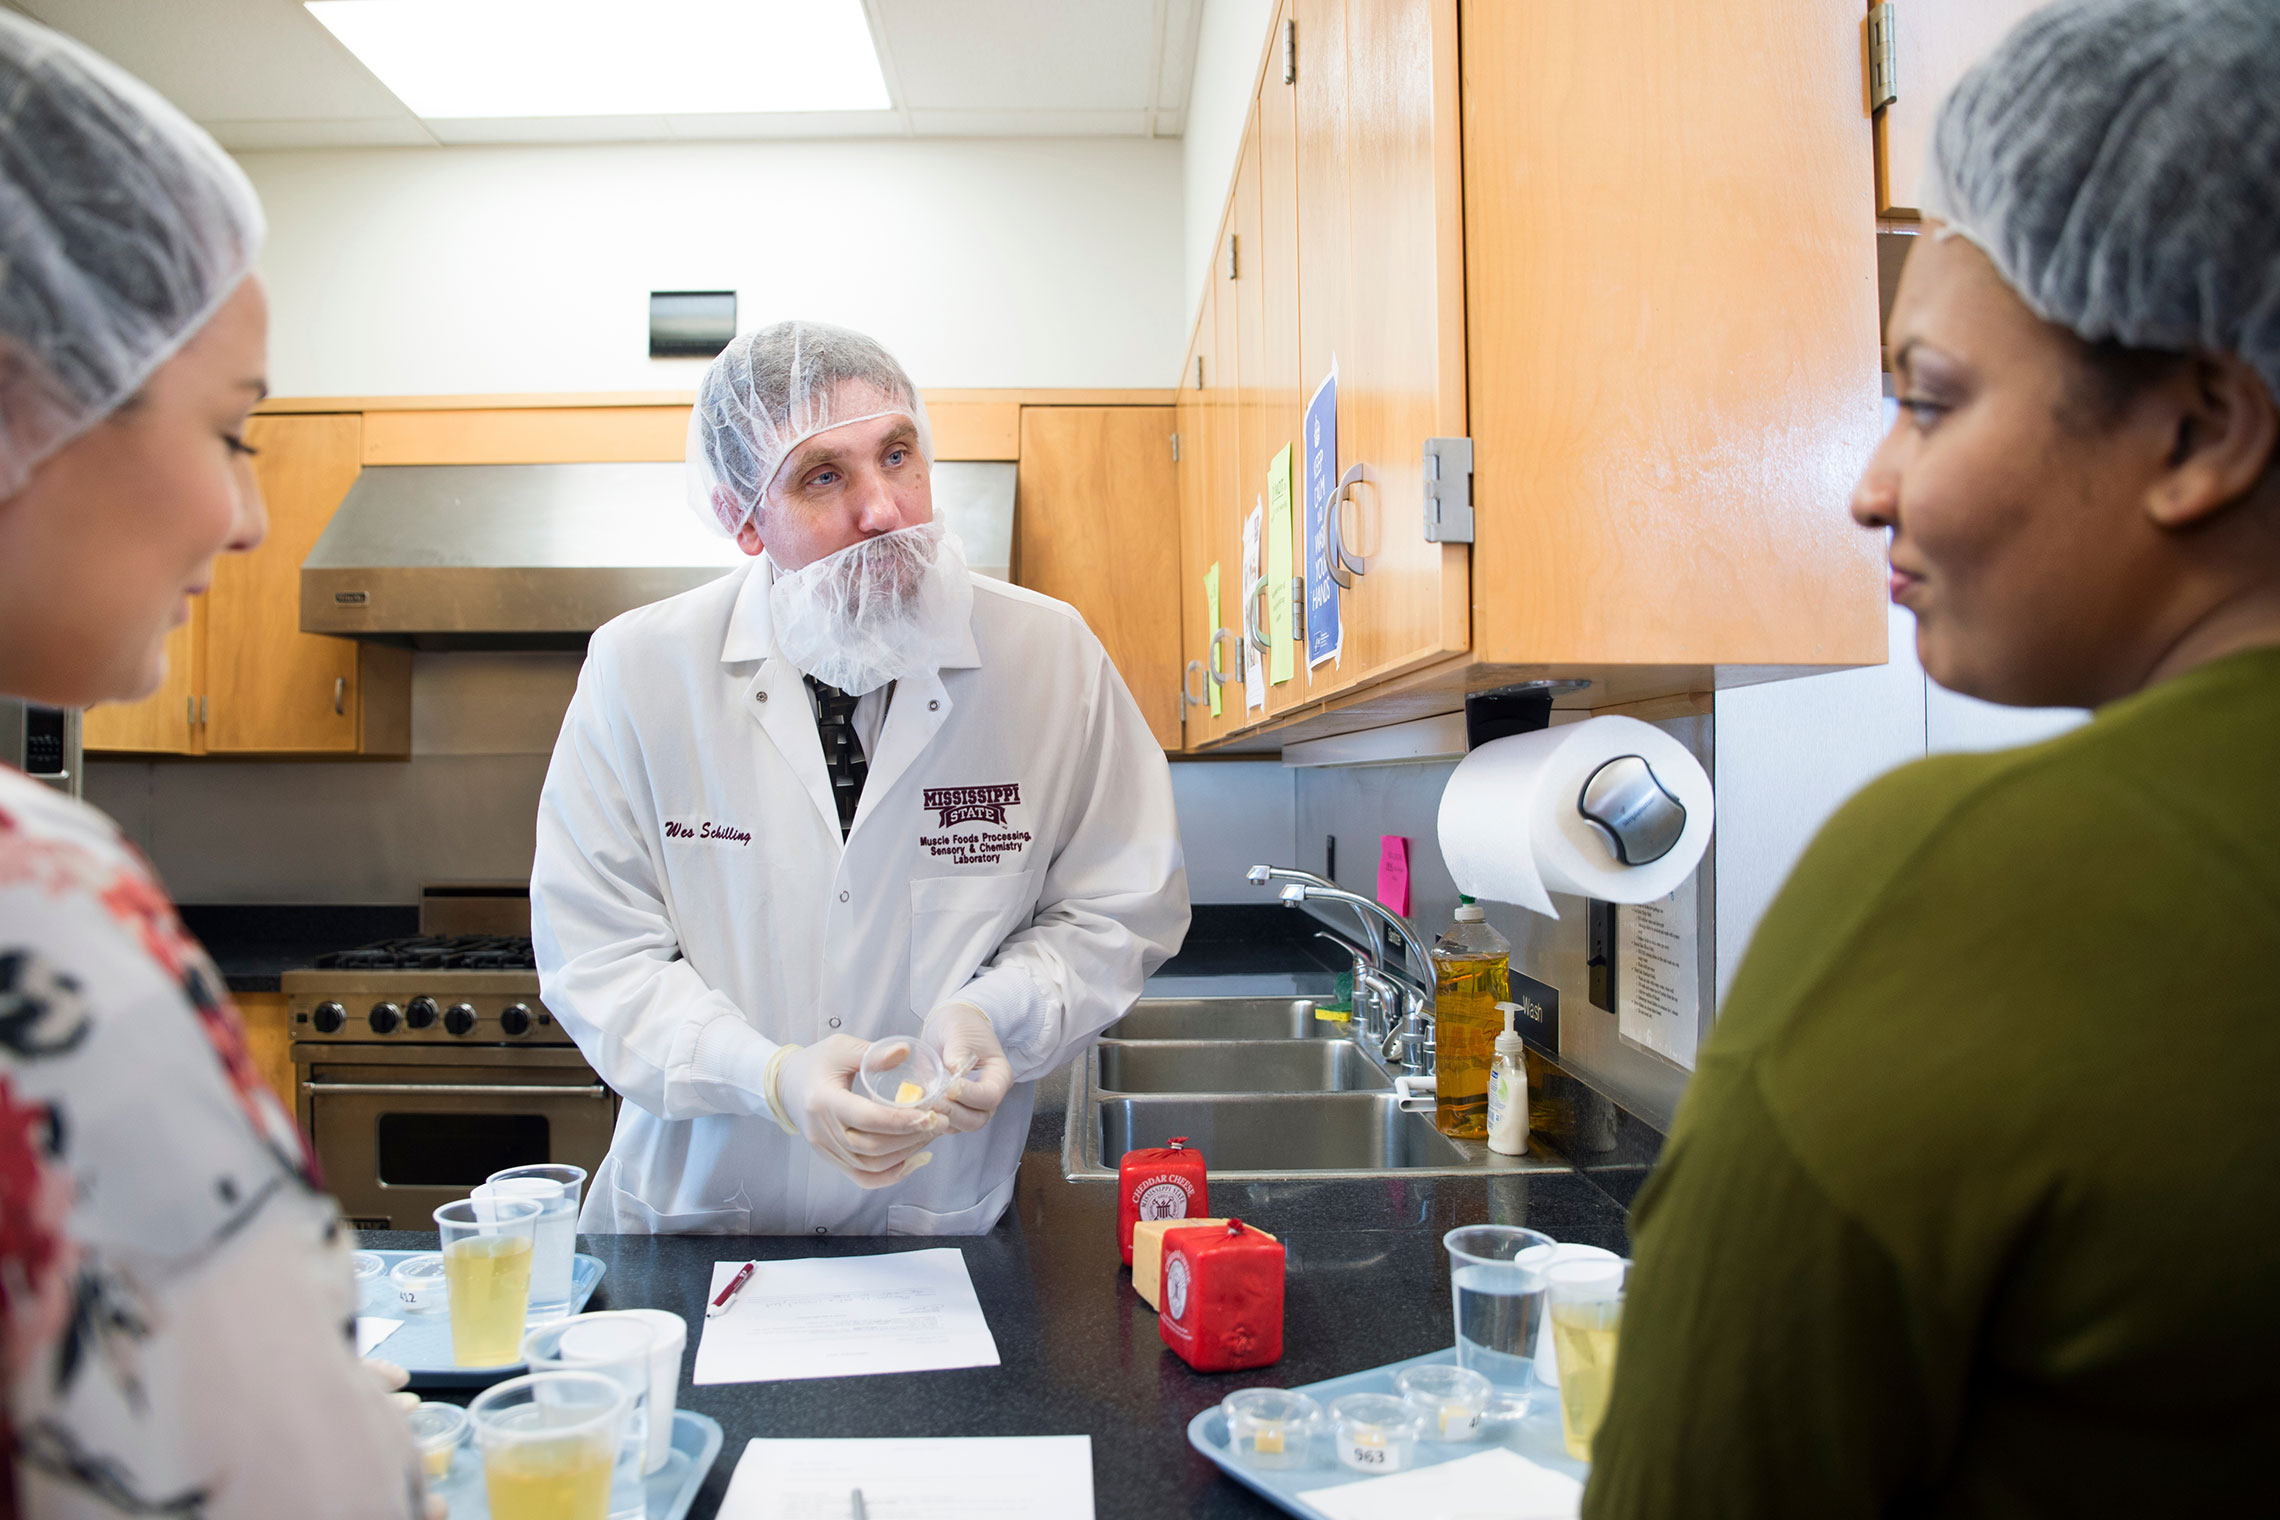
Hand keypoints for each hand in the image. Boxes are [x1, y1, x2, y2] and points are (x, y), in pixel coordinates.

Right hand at [770, 1035, 944, 1186]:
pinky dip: (891, 1175)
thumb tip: (905, 1052)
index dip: (900, 1120)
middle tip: (939, 1121)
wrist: (786, 1085)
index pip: (866, 1118)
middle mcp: (822, 1132)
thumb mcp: (841, 1048)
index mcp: (823, 1101)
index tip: (929, 1114)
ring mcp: (826, 1150)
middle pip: (872, 1147)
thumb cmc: (816, 1063)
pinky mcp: (832, 1160)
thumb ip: (872, 1053)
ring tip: (930, 1133)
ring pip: (871, 1165)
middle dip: (910, 1137)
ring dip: (906, 1153)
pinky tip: (915, 1160)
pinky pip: (863, 1178)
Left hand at [921, 1003, 1014, 1132]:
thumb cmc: (962, 1027)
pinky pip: (945, 1123)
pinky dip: (932, 1119)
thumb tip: (955, 1073)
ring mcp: (970, 1106)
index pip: (990, 1096)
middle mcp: (988, 1096)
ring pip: (961, 1126)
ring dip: (942, 1119)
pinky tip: (919, 1108)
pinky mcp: (953, 1109)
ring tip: (924, 1105)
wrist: (952, 1027)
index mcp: (999, 1076)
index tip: (950, 1085)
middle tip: (934, 1101)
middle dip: (954, 1113)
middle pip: (977, 1119)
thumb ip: (959, 1053)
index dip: (970, 1095)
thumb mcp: (961, 1033)